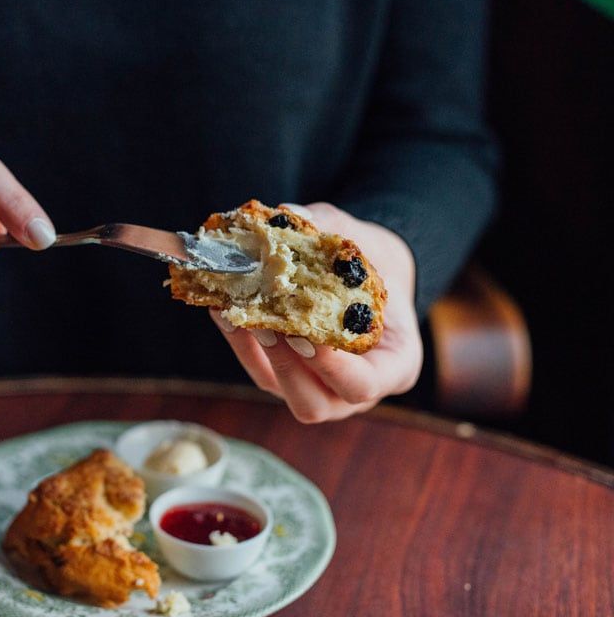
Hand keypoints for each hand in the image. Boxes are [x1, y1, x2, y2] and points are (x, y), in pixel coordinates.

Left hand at [211, 202, 422, 422]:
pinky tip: (223, 307)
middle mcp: (353, 390)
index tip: (311, 337)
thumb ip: (331, 227)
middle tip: (267, 323)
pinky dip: (239, 341)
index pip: (365, 386)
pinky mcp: (282, 375)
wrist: (364, 267)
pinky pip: (258, 368)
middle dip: (285, 365)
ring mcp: (315, 386)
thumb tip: (288, 213)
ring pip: (279, 389)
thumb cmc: (373, 259)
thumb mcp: (363, 239)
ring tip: (236, 312)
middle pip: (315, 403)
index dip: (335, 370)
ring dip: (254, 353)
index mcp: (394, 366)